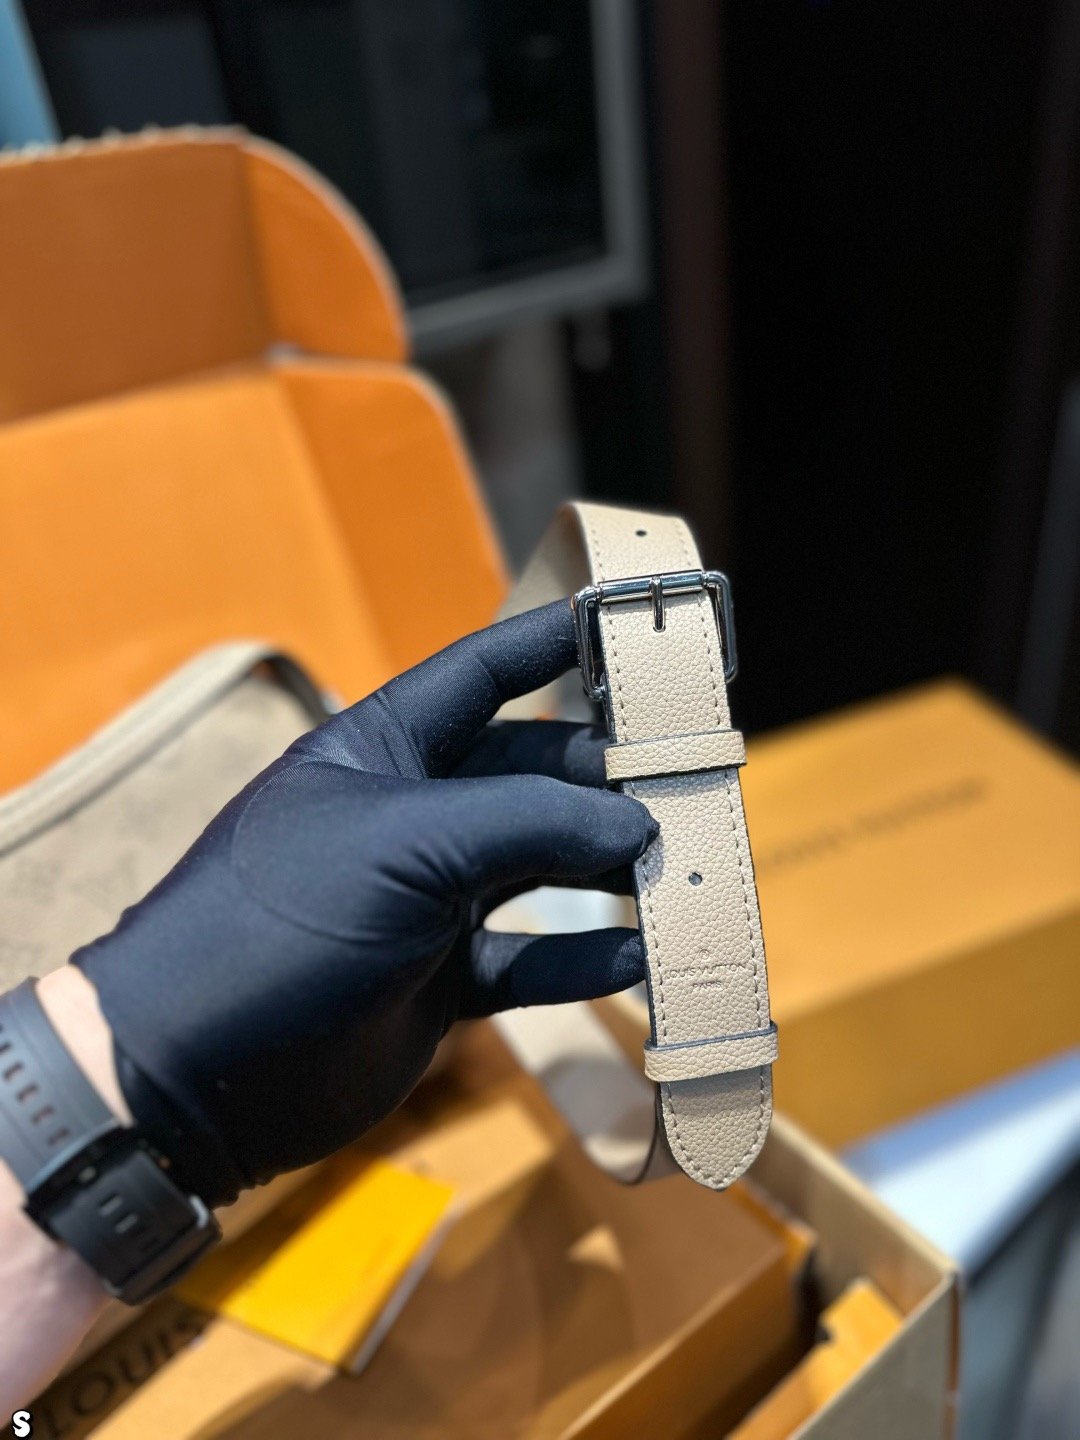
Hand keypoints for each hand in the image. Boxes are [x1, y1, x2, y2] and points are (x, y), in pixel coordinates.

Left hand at [73, 602, 656, 1206]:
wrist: (195, 1069)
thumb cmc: (282, 919)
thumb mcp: (408, 843)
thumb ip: (529, 822)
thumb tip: (633, 821)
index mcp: (384, 748)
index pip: (484, 673)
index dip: (553, 643)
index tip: (630, 622)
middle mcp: (413, 814)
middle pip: (531, 776)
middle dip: (604, 779)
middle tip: (686, 788)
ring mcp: (427, 899)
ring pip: (541, 868)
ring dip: (606, 869)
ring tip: (674, 872)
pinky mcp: (441, 979)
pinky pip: (530, 957)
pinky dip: (582, 955)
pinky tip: (633, 956)